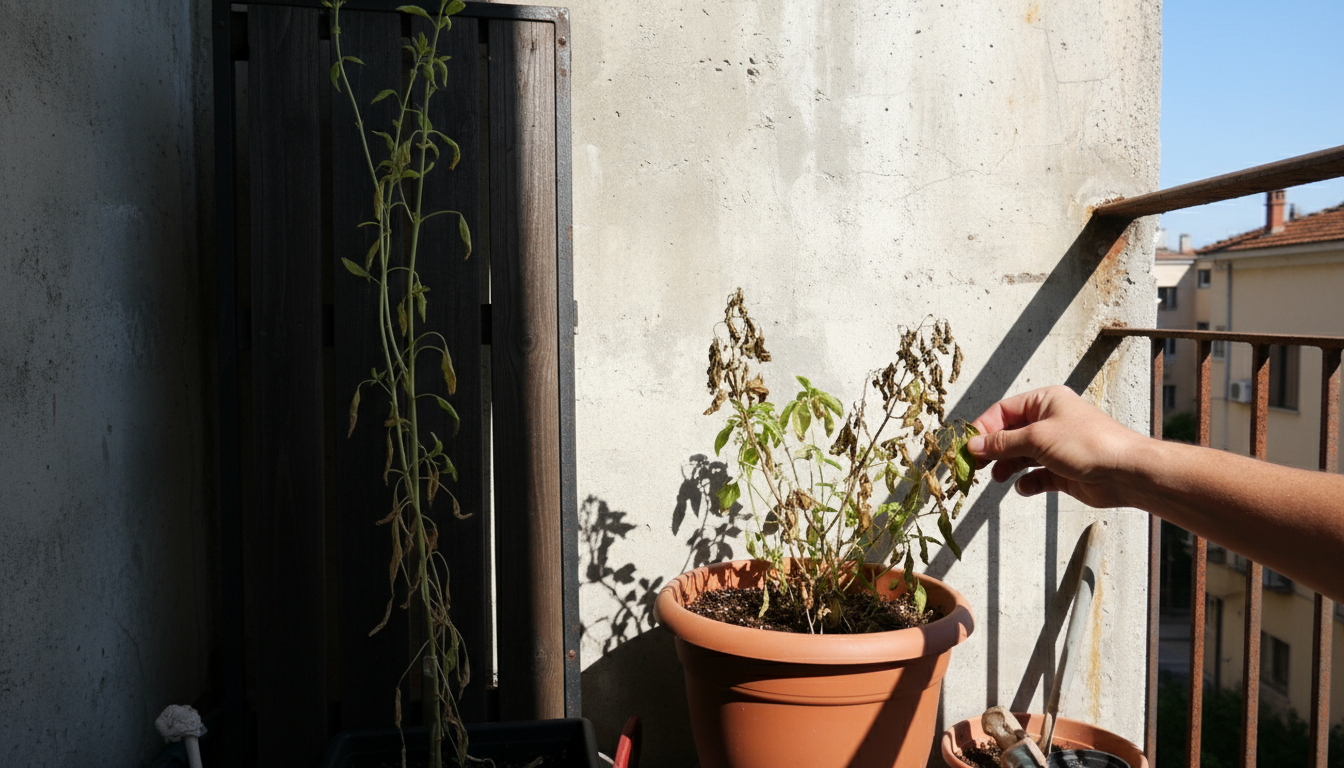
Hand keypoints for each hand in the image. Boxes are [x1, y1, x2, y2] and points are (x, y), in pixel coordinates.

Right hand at [967, 385, 1146, 507]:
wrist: (1125, 472)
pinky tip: (1025, 487)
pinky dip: (1027, 482)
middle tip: (975, 466)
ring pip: (1020, 456)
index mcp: (1045, 402)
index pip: (1003, 411)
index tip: (967, 446)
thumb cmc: (1088, 444)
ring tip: (998, 477)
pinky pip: (1036, 476)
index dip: (983, 428)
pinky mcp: (1062, 471)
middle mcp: (1049, 422)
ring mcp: (1056, 447)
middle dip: (992, 450)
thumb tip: (974, 445)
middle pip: (1009, 435)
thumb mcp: (1037, 438)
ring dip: (1007, 467)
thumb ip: (1002, 443)